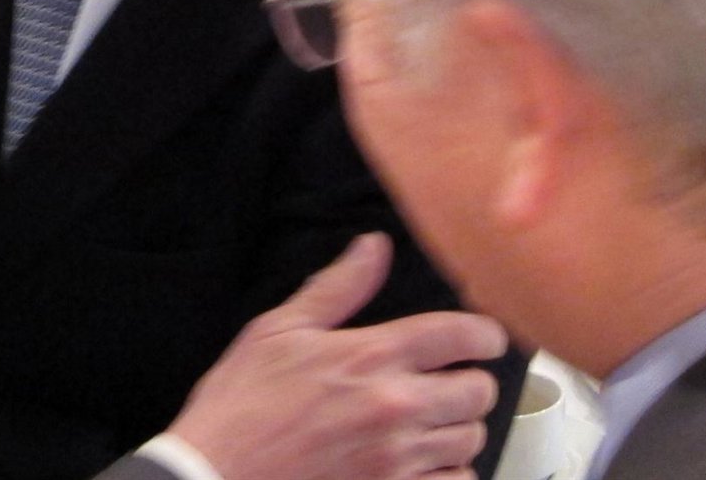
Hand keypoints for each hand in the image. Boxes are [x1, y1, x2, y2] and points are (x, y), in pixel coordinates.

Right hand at [169, 234, 506, 479]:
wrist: (217, 474)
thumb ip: (338, 287)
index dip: (486, 333)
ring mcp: (397, 460)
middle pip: (478, 390)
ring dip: (462, 426)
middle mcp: (395, 408)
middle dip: (474, 380)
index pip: (460, 334)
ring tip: (440, 418)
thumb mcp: (281, 329)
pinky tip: (429, 461)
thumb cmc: (243, 405)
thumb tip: (373, 248)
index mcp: (372, 356)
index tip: (487, 337)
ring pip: (471, 440)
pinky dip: (451, 472)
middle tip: (457, 378)